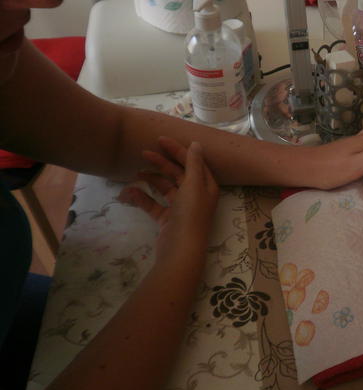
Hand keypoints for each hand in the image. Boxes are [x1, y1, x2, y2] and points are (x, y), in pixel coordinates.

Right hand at [118, 138, 218, 258]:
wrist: (180, 250)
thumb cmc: (190, 214)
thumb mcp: (194, 185)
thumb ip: (193, 163)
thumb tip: (197, 144)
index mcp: (206, 186)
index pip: (193, 162)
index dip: (179, 150)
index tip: (160, 140)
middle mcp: (195, 195)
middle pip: (178, 173)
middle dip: (162, 163)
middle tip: (144, 153)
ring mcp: (180, 208)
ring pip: (165, 188)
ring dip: (151, 179)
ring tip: (136, 172)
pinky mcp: (167, 219)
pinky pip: (154, 204)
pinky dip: (142, 197)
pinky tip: (129, 191)